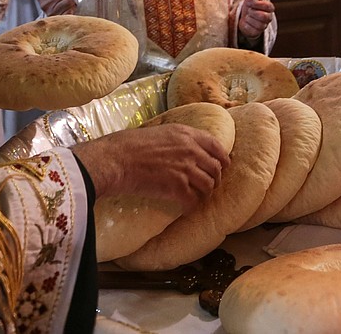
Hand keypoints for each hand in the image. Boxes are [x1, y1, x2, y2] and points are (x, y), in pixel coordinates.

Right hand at [37, 0, 75, 15]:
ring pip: (69, 1)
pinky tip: (68, 12)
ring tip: (67, 6)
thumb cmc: (58, 1)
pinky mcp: (58, 19)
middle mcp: (44, 4)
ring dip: (71, 2)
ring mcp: (51, 13)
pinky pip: (70, 11)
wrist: (58, 18)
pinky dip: (72, 10)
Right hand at [72, 124, 229, 208]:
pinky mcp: (177, 187)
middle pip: (216, 168)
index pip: (216, 145)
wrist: (116, 159)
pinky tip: (185, 208)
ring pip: (208, 185)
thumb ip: (174, 139)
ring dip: (205, 194)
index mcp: (186, 134)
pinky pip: (193, 201)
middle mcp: (190, 150)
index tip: (224, 165)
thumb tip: (180, 148)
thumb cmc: (129, 144)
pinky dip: (190, 207)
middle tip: (209, 186)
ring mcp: (185, 168)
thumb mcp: (158, 131)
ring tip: (197, 198)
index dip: (223, 157)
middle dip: (215, 179)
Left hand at [238, 0, 273, 38]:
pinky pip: (251, 30)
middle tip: (248, 10)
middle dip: (253, 12)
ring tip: (247, 16)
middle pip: (264, 16)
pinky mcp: (257, 33)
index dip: (258, 4)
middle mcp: (268, 17)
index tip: (249, 2)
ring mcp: (263, 26)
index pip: (268, 6)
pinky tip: (246, 22)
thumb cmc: (250, 6)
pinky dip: (246, 25)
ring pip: (257, 24)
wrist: (244, 17)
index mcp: (269, 8)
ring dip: (249, 18)